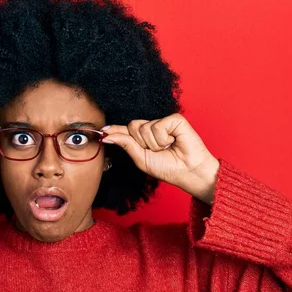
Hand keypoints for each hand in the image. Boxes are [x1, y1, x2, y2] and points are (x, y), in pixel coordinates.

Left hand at [101, 113, 219, 203]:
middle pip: (132, 126)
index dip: (115, 130)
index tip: (103, 130)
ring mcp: (163, 122)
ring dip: (154, 143)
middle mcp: (152, 128)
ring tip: (167, 148)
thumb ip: (126, 144)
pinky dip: (164, 138)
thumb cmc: (167, 168)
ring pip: (144, 127)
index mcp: (143, 138)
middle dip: (141, 142)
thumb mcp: (141, 158)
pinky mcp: (175, 119)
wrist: (188, 171)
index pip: (126, 130)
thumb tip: (107, 135)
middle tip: (157, 151)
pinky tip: (174, 142)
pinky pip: (158, 125)